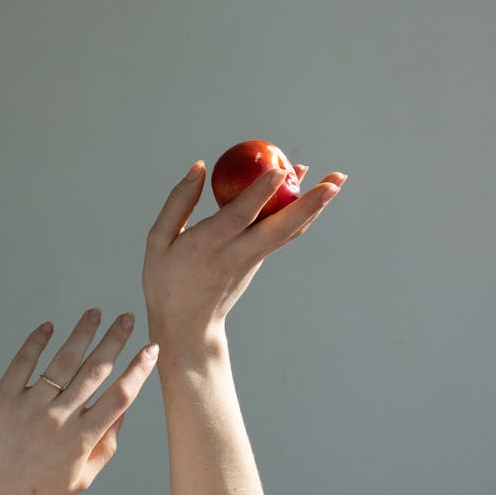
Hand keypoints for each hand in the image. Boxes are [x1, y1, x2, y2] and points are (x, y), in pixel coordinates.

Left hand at [0, 310, 157, 494]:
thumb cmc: (34, 492)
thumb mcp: (80, 480)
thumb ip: (106, 446)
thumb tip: (124, 412)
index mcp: (82, 440)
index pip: (120, 396)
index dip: (139, 370)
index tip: (151, 349)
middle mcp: (59, 420)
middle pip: (95, 371)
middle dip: (114, 340)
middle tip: (126, 318)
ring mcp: (29, 407)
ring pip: (63, 361)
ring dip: (82, 333)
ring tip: (94, 313)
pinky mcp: (1, 399)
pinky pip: (23, 363)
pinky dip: (36, 342)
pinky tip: (48, 327)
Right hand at [142, 160, 346, 343]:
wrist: (187, 327)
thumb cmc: (166, 280)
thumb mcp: (158, 241)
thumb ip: (178, 202)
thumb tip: (199, 166)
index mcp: (208, 247)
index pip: (240, 216)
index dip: (260, 192)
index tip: (279, 169)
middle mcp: (237, 253)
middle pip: (282, 227)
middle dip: (311, 203)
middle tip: (337, 178)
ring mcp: (253, 259)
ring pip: (290, 231)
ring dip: (316, 206)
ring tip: (336, 178)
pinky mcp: (258, 261)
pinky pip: (282, 233)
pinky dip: (299, 212)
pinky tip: (306, 190)